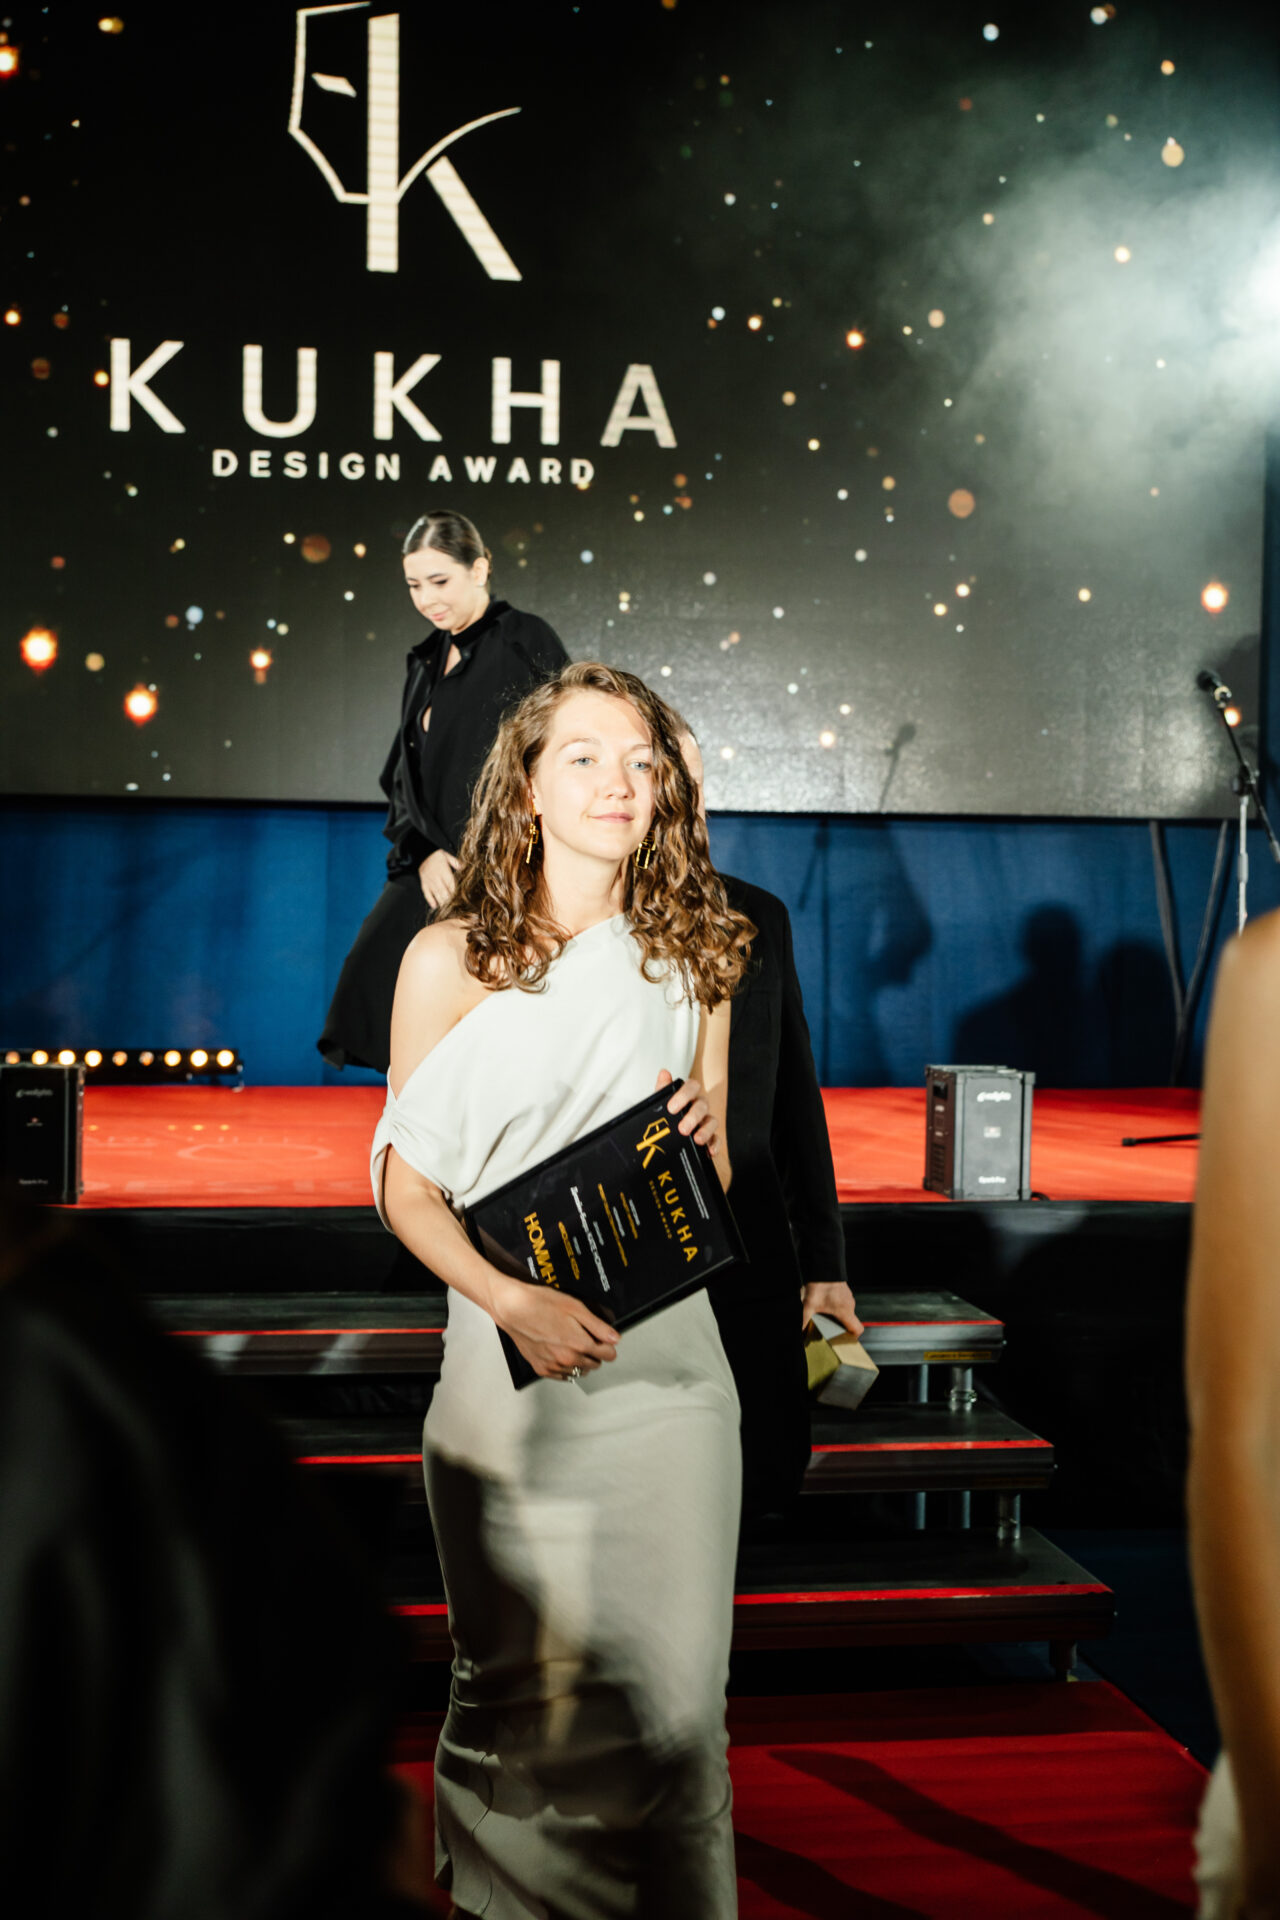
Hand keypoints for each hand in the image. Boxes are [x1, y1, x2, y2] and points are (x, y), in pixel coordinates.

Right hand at [418, 848, 460, 910]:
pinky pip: (426, 894)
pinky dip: (430, 900)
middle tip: (455, 908)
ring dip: (442, 902)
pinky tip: (435, 906)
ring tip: (447, 910)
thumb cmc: (436, 856)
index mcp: (443, 871)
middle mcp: (436, 878)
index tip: (461, 899)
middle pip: (444, 891)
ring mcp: (429, 882)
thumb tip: (464, 867)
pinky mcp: (424, 884)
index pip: (451, 884)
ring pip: (436, 894)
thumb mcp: (447, 856)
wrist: (421, 854)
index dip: (456, 892)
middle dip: (450, 900)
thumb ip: (456, 862)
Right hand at [491, 1274, 619, 1380]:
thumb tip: (615, 1338)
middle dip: (595, 1352)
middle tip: (585, 1336)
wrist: (512, 1308)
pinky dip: (566, 1367)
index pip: (608, 1354)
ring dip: (581, 1361)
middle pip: (595, 1364)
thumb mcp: (575, 1307)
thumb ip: (598, 1326)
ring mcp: (554, 1366)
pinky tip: (560, 1352)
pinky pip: (563, 1376)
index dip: (608, 1344)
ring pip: (579, 1371)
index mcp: (579, 1344)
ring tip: (571, 1343)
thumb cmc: (541, 1303)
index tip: (603, 1337)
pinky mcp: (541, 1369)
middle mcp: (568, 1360)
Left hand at [654, 1067, 720, 1154]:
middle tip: (682, 1129)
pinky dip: (714, 1145)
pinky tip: (709, 1151)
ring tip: (697, 1139)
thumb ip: (662, 1090)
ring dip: (705, 1131)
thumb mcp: (661, 1105)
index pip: (692, 1087)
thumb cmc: (668, 1117)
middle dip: (693, 1117)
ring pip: (712, 1122)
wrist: (666, 1140)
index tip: (671, 1108)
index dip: (683, 1095)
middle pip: (702, 1106)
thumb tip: (664, 1072)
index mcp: (688, 1096)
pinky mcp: (711, 1138)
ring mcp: (706, 1122)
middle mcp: (699, 1107)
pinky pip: (717, 1139)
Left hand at [801, 1281, 862, 1336]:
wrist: (824, 1267)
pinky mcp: (844, 1292)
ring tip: (826, 1317)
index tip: (844, 1339)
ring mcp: (848, 1298)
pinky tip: (826, 1306)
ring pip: (847, 1313)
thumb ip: (804, 1320)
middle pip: (851, 1322)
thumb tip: (801, 1330)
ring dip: (838, 1317)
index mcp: (845, 1311)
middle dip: (841, 1328)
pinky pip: (844, 1304)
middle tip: (829, 1330)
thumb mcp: (809, 1305)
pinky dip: (837, 1308)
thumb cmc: (820, 1284)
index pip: (858, 1329)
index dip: (853, 1337)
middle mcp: (850, 1305)